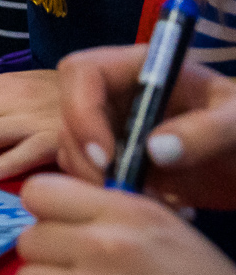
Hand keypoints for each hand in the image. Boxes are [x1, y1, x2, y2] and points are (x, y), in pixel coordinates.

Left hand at [16, 173, 235, 274]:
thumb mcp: (163, 227)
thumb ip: (107, 211)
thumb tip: (53, 207)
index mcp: (127, 212)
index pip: (38, 193)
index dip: (46, 212)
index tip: (61, 227)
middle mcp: (106, 247)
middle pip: (28, 241)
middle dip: (49, 257)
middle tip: (77, 271)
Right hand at [58, 47, 235, 209]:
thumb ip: (205, 130)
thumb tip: (155, 151)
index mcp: (140, 68)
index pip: (82, 72)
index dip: (81, 110)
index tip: (107, 156)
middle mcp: (116, 94)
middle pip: (69, 116)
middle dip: (87, 157)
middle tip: (123, 190)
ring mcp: (113, 128)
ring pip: (74, 151)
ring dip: (101, 182)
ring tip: (158, 202)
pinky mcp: (118, 160)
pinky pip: (92, 177)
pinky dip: (114, 196)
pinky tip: (162, 206)